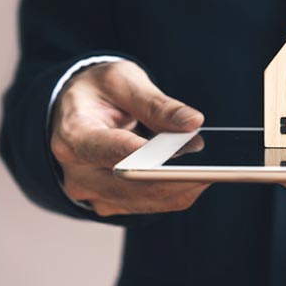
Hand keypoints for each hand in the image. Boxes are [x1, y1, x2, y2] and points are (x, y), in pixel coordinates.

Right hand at [50, 60, 208, 215]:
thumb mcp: (123, 81)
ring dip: (182, 183)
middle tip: (212, 160)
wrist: (76, 112)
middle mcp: (78, 173)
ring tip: (211, 165)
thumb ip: (156, 103)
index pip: (101, 148)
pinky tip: (196, 172)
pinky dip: (177, 188)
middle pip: (130, 183)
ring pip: (147, 199)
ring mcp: (95, 194)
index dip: (133, 152)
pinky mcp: (114, 204)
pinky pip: (152, 204)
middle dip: (174, 172)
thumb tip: (192, 123)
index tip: (163, 152)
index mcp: (73, 135)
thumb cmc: (98, 92)